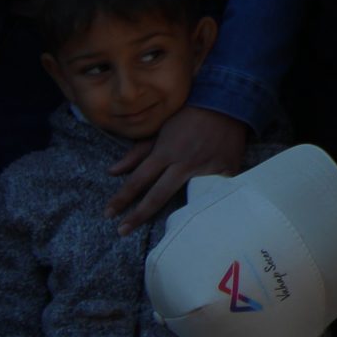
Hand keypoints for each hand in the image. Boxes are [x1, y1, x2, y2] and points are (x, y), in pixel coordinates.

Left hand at [107, 105, 248, 233]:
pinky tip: (206, 216)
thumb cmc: (189, 116)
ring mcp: (207, 167)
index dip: (122, 198)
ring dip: (177, 215)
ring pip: (188, 197)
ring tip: (169, 233)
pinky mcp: (227, 170)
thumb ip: (137, 153)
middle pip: (158, 195)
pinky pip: (217, 191)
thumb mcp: (160, 130)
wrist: (227, 103)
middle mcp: (184, 162)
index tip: (108, 214)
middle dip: (138, 215)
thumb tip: (111, 172)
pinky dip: (211, 200)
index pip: (139, 180)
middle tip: (122, 231)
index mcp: (166, 151)